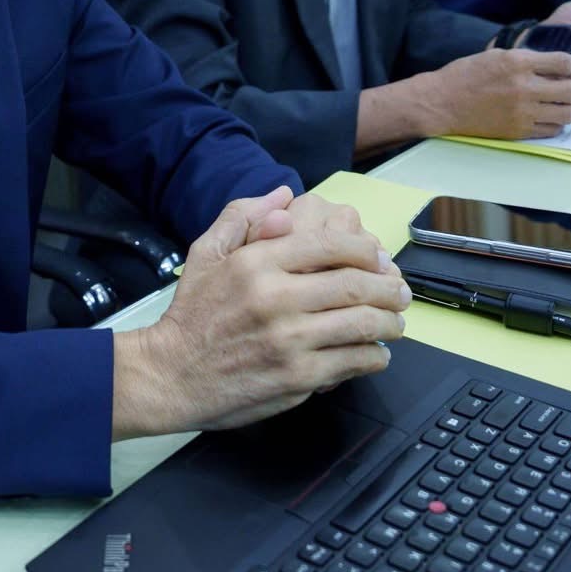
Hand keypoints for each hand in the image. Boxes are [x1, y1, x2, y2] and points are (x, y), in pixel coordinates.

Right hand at [112, 193, 409, 437]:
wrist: (170, 375)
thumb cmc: (192, 315)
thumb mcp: (206, 253)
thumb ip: (243, 216)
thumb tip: (283, 193)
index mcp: (258, 262)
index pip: (330, 245)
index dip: (366, 250)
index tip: (378, 257)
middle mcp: (276, 298)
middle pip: (355, 284)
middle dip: (389, 287)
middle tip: (400, 290)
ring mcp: (289, 340)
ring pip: (362, 324)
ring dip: (390, 322)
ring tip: (396, 322)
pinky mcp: (297, 377)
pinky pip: (353, 361)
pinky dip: (373, 356)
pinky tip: (375, 353)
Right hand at [423, 47, 570, 137]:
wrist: (442, 103)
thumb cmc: (466, 75)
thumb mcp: (497, 56)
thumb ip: (527, 59)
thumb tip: (557, 65)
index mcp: (518, 62)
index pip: (564, 62)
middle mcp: (524, 87)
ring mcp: (522, 112)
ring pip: (567, 113)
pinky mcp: (518, 131)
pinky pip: (552, 130)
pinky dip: (561, 124)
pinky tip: (558, 118)